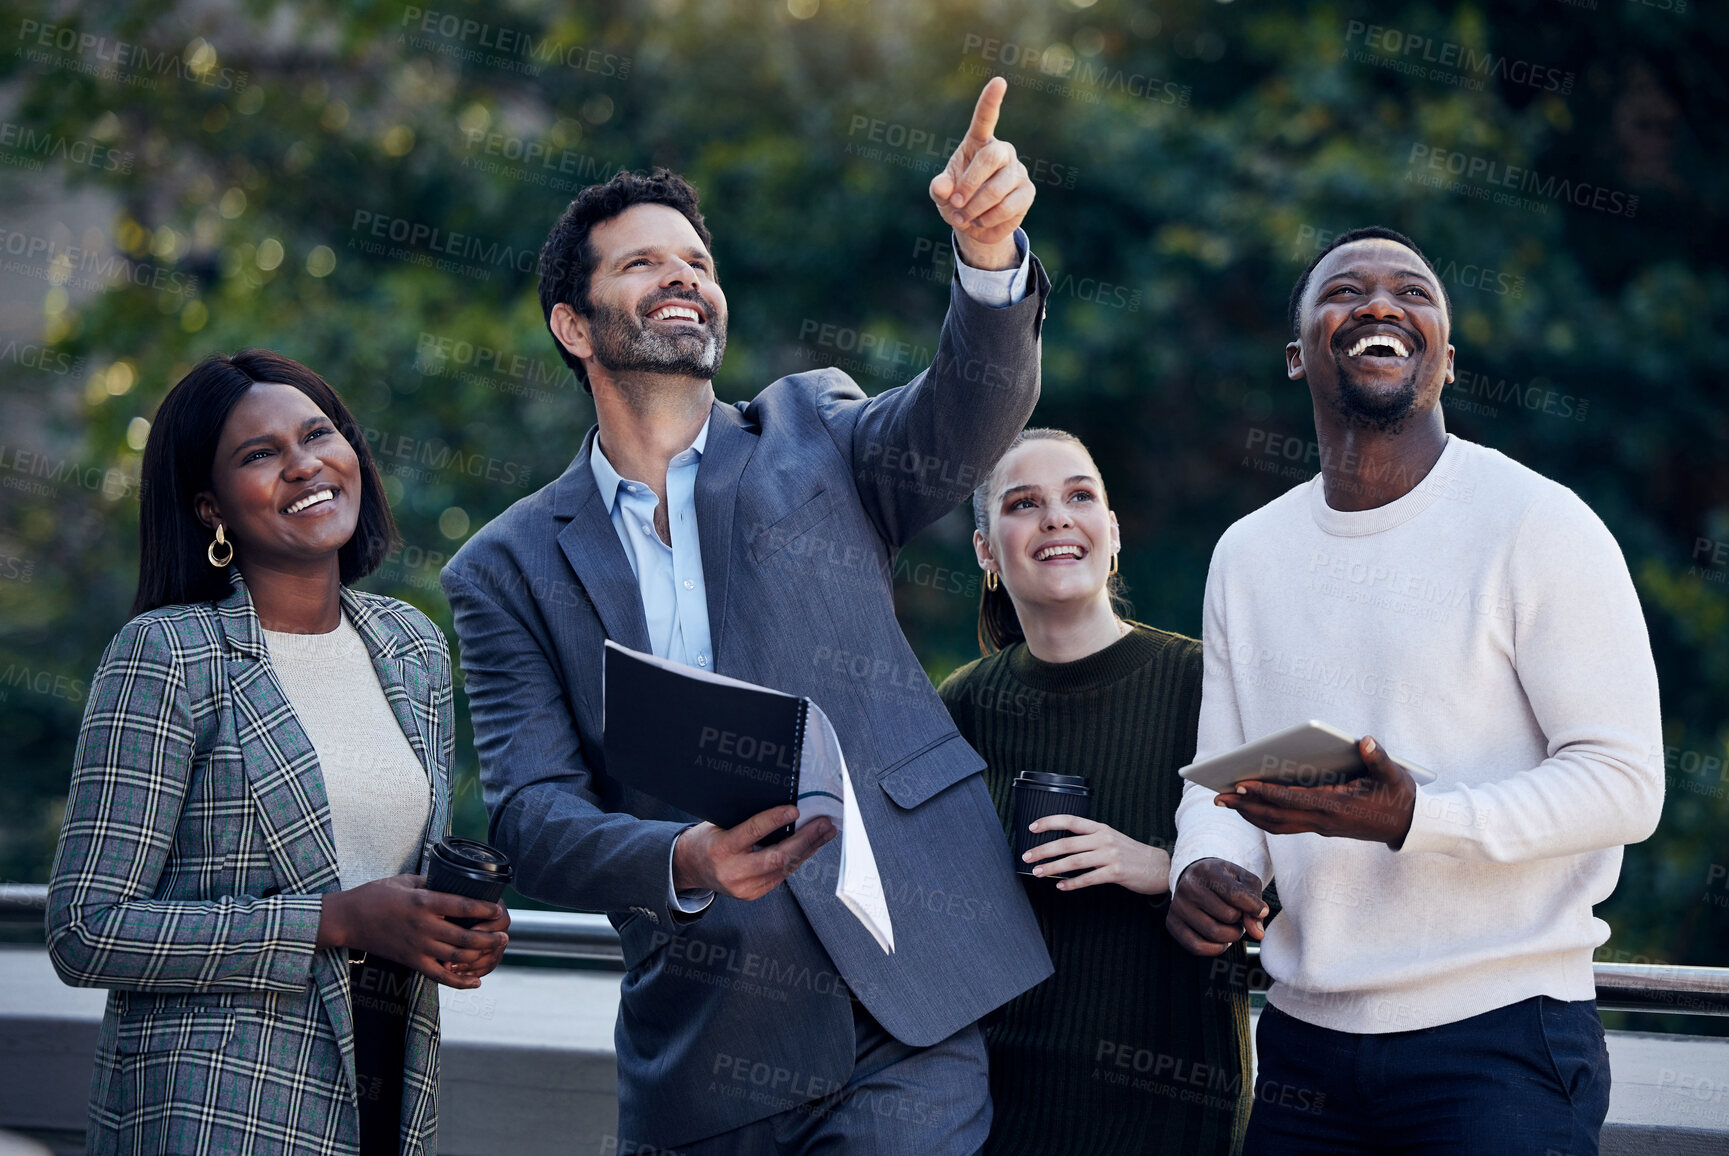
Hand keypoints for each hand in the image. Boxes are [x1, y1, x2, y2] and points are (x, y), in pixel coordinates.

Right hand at [317, 874, 508, 989]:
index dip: (485, 909)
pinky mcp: (411, 961)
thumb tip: (453, 880)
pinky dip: (459, 982)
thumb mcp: (404, 880)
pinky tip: (475, 982)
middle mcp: (423, 926)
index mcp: (424, 902)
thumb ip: (430, 882)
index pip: (463, 907)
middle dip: (489, 937)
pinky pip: (439, 976)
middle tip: (505, 936)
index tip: (500, 909)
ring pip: (456, 957)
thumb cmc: (375, 895)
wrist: (348, 919)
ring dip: (480, 955)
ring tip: (496, 950)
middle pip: (465, 936)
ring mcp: (417, 946)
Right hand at [671, 806, 836, 900]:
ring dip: (808, 849)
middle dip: (805, 840)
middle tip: (823, 823)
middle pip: (777, 858)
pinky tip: (811, 846)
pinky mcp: (754, 893)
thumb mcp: (719, 824)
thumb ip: (746, 820)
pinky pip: (782, 875)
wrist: (690, 868)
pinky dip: (798, 858)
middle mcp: (733, 872)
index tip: (795, 810)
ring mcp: (745, 887)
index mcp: (721, 849)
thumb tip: (783, 808)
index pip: (752, 832)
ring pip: (784, 868)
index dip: (775, 820)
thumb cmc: (707, 840)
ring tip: (825, 832)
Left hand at [929, 77, 1032, 268]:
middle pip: (990, 157)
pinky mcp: (1027, 192)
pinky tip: (982, 222)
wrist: (975, 226)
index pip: (985, 119)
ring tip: (964, 217)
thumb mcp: (942, 194)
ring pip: (998, 188)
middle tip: (956, 203)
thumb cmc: (956, 201)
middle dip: (970, 183)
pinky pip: (1008, 206)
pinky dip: (989, 220)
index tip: (999, 82)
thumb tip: (942, 187)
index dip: (991, 101)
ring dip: (975, 208)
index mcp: (978, 143)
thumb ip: (939, 189)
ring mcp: (1017, 171)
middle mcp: (1002, 152)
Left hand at [1021, 815, 1170, 894]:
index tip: (1032, 827)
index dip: (1049, 822)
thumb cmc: (1131, 854)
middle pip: (1067, 843)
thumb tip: (1063, 846)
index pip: (1070, 821)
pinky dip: (1072, 883)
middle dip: (1043, 850)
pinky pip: (1088, 879)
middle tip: (1027, 856)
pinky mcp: (1116, 873)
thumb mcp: (1111, 839)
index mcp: (1101, 828)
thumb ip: (1090, 839)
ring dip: (1052, 867)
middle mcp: (1104, 839)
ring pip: (1074, 861)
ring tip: (1038, 872)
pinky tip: (1061, 886)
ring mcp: (1110, 855)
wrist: (1159, 867)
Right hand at [1166, 858, 1267, 956]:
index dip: (1254, 908)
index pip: (1235, 895)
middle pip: (1228, 916)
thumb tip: (1257, 933)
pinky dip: (1216, 948)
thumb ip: (1255, 903)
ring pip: (1214, 934)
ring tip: (1230, 925)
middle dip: (1241, 921)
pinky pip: (1196, 947)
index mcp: (1207, 871)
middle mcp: (1188, 887)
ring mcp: (1178, 906)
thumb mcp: (1245, 882)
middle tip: (1238, 915)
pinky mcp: (1172, 923)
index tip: (1262, 910)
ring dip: (1231, 935)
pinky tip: (1222, 940)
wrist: (1196, 878)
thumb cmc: (1225, 880)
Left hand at [1214, 736, 1416, 847]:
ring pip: (1277, 824)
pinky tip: (1252, 807)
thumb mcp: (1394, 774)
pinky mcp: (1321, 826)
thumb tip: (1365, 741)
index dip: (1266, 793)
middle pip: (1275, 816)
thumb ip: (1378, 758)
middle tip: (1218, 797)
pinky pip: (1285, 825)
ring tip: (1227, 802)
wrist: (1409, 825)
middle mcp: (1323, 819)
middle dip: (1246, 807)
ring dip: (1251, 814)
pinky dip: (1265, 816)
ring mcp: (1320, 826)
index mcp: (1335, 806)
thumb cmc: (1399, 796)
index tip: (1242, 784)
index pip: (1292, 800)